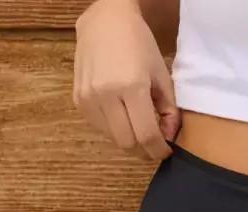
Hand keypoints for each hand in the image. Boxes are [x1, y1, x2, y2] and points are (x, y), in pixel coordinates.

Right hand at [73, 0, 181, 160]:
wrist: (105, 21)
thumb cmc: (138, 44)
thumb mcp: (161, 74)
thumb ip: (168, 109)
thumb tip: (168, 137)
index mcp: (132, 87)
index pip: (145, 135)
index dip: (157, 150)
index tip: (165, 152)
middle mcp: (106, 95)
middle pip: (127, 143)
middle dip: (143, 150)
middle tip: (153, 144)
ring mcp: (89, 98)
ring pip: (112, 139)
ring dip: (128, 139)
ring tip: (137, 126)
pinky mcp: (79, 100)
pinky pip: (99, 128)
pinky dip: (114, 129)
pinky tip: (121, 115)